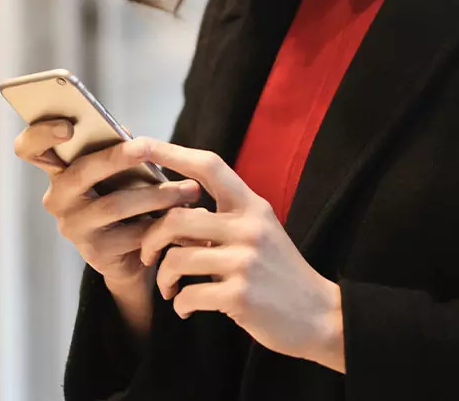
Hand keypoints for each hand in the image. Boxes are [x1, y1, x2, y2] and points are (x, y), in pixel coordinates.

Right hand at [14, 120, 201, 287]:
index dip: (41, 134)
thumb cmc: (123, 198)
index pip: (29, 148)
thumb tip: (123, 131)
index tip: (69, 126)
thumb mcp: (116, 172)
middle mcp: (57, 199)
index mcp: (57, 170)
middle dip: (116, 157)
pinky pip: (132, 234)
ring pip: (113, 204)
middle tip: (146, 147)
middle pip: (80, 172)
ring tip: (188, 190)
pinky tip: (182, 217)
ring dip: (155, 195)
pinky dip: (160, 223)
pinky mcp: (95, 253)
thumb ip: (114, 149)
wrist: (130, 255)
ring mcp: (73, 227)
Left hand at [138, 140, 345, 372]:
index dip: (171, 152)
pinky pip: (188, 295)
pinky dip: (180, 304)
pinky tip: (186, 308)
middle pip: (176, 218)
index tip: (138, 143)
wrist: (320, 316)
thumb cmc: (279, 273)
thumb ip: (222, 219)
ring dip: (163, 277)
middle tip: (148, 256)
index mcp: (252, 207)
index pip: (209, 166)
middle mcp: (249, 228)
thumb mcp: (258, 234)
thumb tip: (170, 211)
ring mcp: (245, 262)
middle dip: (151, 239)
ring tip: (170, 288)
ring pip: (176, 258)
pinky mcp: (241, 296)